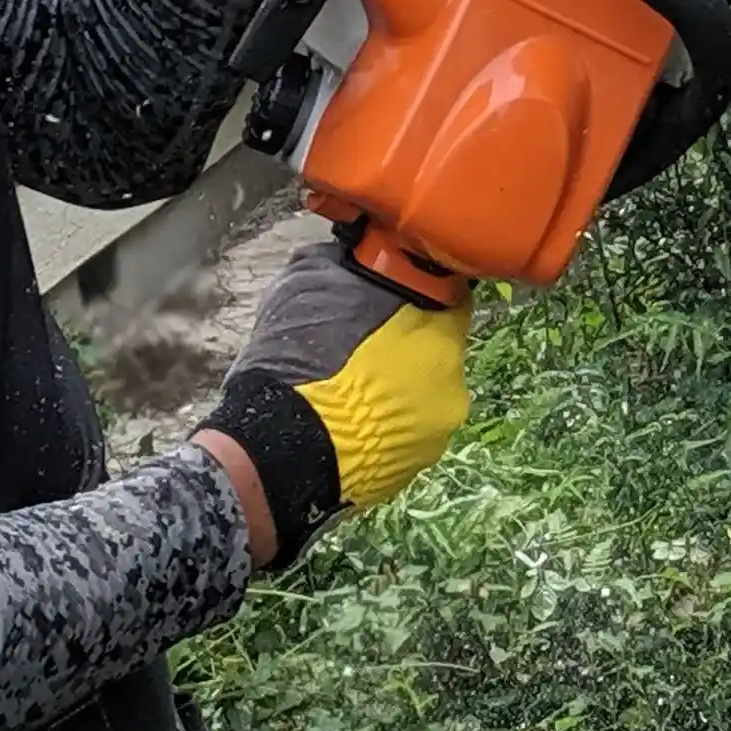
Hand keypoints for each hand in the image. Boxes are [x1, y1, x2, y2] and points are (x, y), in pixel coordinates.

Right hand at [190, 233, 469, 563]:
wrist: (278, 451)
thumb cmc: (298, 363)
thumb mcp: (312, 287)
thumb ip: (350, 270)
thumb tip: (356, 257)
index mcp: (439, 339)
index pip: (450, 301)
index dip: (419, 296)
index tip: (393, 297)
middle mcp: (452, 390)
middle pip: (437, 354)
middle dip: (408, 347)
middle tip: (364, 346)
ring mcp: (434, 438)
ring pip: (422, 398)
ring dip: (397, 390)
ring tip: (351, 390)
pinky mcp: (411, 473)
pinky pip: (403, 435)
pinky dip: (385, 426)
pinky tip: (349, 422)